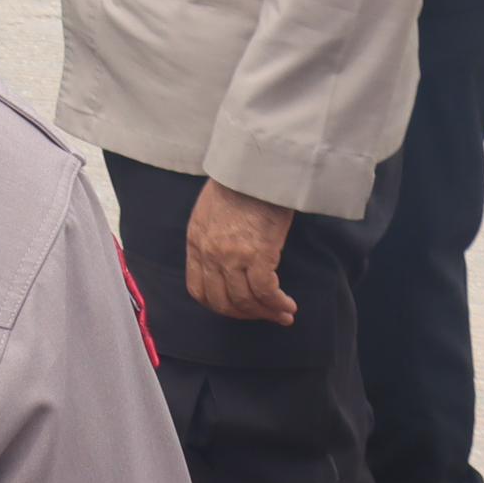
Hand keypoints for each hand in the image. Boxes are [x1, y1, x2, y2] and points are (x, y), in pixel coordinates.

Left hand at [183, 180, 299, 325]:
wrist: (256, 166)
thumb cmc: (239, 185)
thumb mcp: (209, 213)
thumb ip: (211, 240)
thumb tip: (226, 266)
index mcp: (196, 243)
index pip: (199, 290)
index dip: (219, 307)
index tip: (238, 309)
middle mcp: (210, 253)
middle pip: (222, 302)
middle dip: (244, 315)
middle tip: (263, 315)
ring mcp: (232, 256)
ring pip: (245, 301)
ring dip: (265, 313)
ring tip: (282, 314)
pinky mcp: (257, 254)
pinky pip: (266, 292)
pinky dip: (278, 304)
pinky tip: (288, 305)